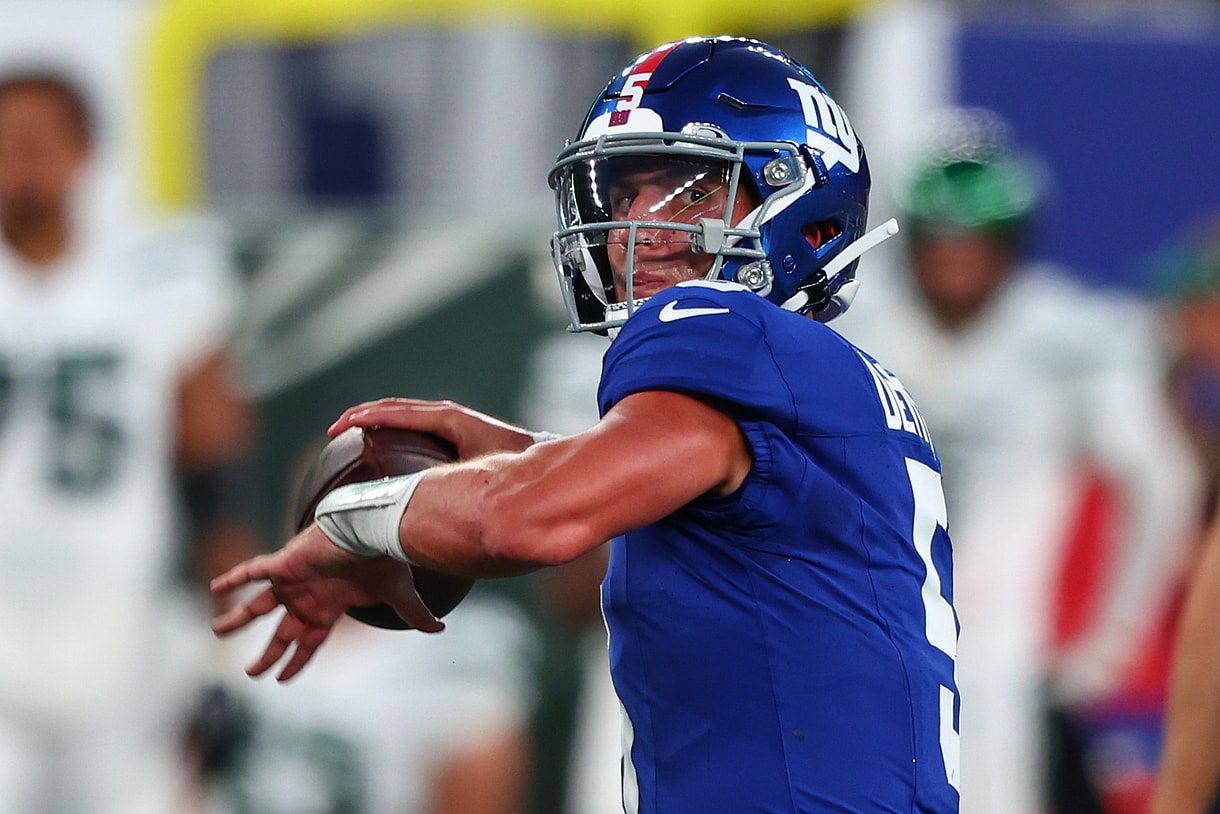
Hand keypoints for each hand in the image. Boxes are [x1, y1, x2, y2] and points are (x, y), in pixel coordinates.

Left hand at [210, 524, 442, 680]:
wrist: (376, 529)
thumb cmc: (386, 559)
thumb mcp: (399, 595)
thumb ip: (414, 614)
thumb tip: (440, 628)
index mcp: (330, 606)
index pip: (310, 641)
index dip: (297, 661)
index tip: (282, 681)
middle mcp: (308, 596)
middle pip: (281, 631)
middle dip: (267, 653)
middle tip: (250, 673)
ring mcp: (294, 580)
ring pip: (259, 604)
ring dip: (237, 619)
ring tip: (216, 632)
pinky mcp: (284, 563)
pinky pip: (253, 571)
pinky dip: (234, 579)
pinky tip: (216, 588)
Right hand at [329, 398, 534, 459]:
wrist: (537, 460)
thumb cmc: (509, 465)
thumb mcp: (476, 470)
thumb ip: (449, 479)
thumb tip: (415, 496)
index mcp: (447, 419)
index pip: (396, 412)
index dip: (365, 417)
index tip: (340, 427)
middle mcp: (446, 414)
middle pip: (394, 406)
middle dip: (362, 415)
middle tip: (334, 431)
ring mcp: (450, 418)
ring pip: (402, 411)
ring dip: (374, 417)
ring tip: (349, 432)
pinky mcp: (454, 427)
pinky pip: (414, 420)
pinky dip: (391, 423)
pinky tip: (381, 440)